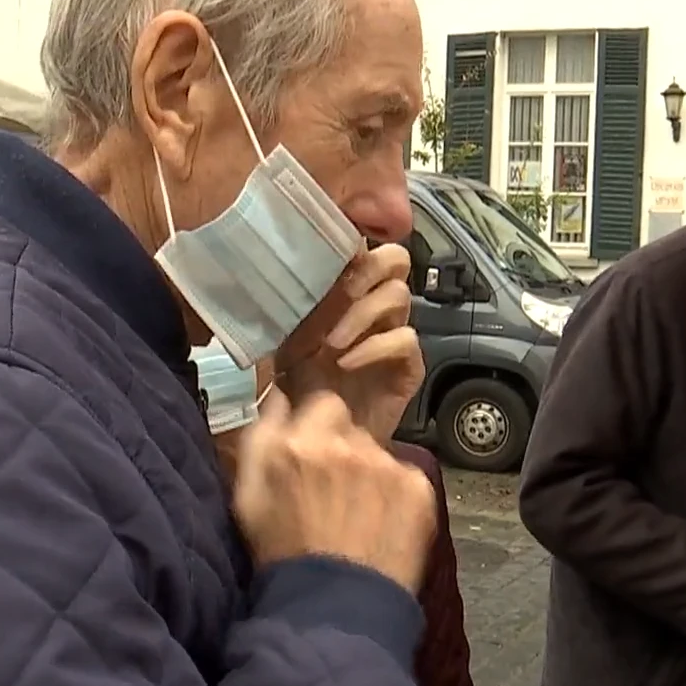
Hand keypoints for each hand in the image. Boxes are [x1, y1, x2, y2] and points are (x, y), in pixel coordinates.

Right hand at [232, 389, 435, 593]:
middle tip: (334, 489)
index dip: (319, 425)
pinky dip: (396, 496)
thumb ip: (259, 437)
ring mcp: (386, 465)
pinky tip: (381, 526)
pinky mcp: (417, 488)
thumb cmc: (281, 556)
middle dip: (342, 448)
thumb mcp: (246, 497)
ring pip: (379, 453)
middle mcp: (345, 444)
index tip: (315, 451)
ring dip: (369, 472)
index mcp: (299, 442)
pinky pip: (406, 478)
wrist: (334, 611)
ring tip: (357, 515)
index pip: (322, 401)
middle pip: (352, 427)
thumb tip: (279, 398)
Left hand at [276, 244, 423, 443]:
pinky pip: (406, 339)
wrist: (318, 441)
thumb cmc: (297, 388)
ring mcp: (394, 333)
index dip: (351, 244)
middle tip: (338, 294)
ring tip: (331, 344)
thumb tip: (277, 270)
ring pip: (399, 296)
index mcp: (349, 291)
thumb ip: (290, 309)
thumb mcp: (283, 343)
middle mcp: (375, 305)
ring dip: (362, 314)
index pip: (364, 245)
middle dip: (366, 270)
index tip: (322, 259)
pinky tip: (347, 363)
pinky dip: (375, 347)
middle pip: (395, 259)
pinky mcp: (408, 365)